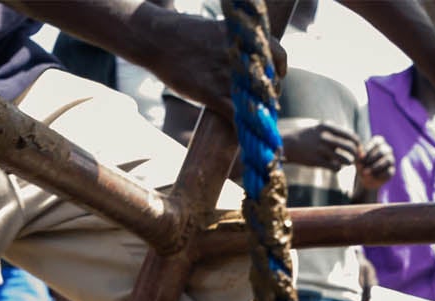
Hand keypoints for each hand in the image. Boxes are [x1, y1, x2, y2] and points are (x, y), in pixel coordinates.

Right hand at [132, 10, 283, 119]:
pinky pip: (237, 118)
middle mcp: (240, 57)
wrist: (155, 38)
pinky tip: (245, 135)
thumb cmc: (184, 34)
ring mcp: (227, 77)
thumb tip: (250, 57)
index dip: (279, 70)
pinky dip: (244, 130)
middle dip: (268, 95)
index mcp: (243, 39)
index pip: (278, 55)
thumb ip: (235, 44)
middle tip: (261, 101)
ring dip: (259, 115)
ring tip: (255, 117)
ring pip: (258, 103)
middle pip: (269, 84)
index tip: (277, 76)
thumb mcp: (216, 30)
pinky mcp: (212, 94)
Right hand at [282, 120, 359, 170]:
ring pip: (346, 160)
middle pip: (351, 148)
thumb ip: (335, 134)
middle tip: (354, 159)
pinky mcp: (317, 161)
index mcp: (328, 127)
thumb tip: (353, 142)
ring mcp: (321, 149)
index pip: (351, 136)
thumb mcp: (320, 130)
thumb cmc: (307, 138)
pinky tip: (334, 167)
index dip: (358, 145)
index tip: (358, 149)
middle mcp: (326, 137)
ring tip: (345, 163)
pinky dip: (338, 169)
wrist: (287, 144)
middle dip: (355, 155)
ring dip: (348, 163)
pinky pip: (336, 168)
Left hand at [356, 135, 396, 190]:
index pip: (377, 141)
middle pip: (382, 151)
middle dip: (372, 159)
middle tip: (363, 165)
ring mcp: (391, 160)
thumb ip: (358, 155)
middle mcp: (387, 149)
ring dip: (376, 167)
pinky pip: (389, 171)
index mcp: (379, 142)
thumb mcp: (358, 158)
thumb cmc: (361, 164)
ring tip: (366, 172)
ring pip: (388, 160)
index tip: (361, 157)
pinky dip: (380, 175)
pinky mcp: (392, 171)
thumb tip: (361, 154)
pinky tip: (373, 177)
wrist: (366, 178)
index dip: (369, 149)